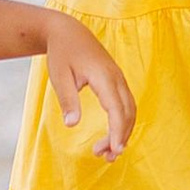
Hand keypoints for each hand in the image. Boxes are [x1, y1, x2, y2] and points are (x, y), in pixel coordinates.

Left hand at [42, 19, 135, 158]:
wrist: (68, 31)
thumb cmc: (62, 53)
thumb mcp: (59, 76)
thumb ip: (68, 100)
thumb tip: (71, 124)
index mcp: (103, 76)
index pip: (116, 108)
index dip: (117, 131)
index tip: (114, 150)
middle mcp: (116, 77)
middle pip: (127, 112)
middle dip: (120, 137)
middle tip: (105, 157)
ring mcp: (119, 78)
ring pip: (130, 110)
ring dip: (123, 132)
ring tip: (106, 152)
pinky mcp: (117, 80)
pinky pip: (126, 105)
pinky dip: (122, 123)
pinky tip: (111, 136)